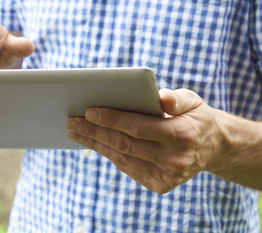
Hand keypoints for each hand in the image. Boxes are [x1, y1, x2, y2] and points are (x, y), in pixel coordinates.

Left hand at [66, 89, 226, 193]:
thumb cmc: (194, 117)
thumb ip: (175, 99)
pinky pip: (127, 167)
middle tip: (71, 122)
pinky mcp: (160, 185)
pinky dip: (108, 153)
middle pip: (125, 144)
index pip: (139, 127)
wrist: (212, 146)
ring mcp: (167, 176)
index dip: (112, 119)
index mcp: (182, 136)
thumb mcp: (192, 101)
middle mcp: (175, 160)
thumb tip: (160, 98)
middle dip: (94, 132)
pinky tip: (93, 142)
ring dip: (95, 144)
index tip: (88, 111)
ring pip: (122, 158)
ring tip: (75, 132)